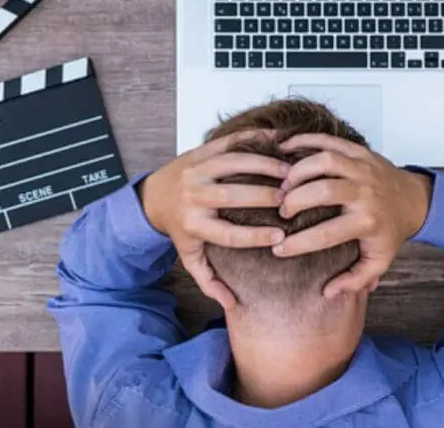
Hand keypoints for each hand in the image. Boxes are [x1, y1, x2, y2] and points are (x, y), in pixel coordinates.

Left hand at [139, 132, 288, 308]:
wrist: (153, 195)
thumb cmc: (179, 228)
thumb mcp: (189, 256)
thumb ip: (208, 280)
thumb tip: (231, 304)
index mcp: (193, 225)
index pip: (228, 234)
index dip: (256, 236)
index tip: (281, 236)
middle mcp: (193, 196)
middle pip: (232, 196)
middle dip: (263, 196)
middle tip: (289, 199)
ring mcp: (196, 170)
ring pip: (232, 163)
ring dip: (263, 165)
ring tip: (289, 171)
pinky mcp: (201, 151)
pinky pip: (229, 142)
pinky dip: (254, 139)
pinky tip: (277, 141)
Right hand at [271, 134, 431, 297]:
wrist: (415, 200)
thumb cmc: (392, 231)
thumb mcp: (379, 261)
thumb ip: (354, 280)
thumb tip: (327, 292)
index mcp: (367, 222)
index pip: (326, 234)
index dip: (298, 244)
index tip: (278, 249)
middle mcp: (365, 193)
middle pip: (323, 191)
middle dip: (295, 200)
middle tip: (281, 211)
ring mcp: (362, 168)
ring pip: (325, 161)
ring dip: (298, 170)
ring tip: (283, 184)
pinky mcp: (359, 152)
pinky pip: (329, 141)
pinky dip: (304, 141)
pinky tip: (285, 149)